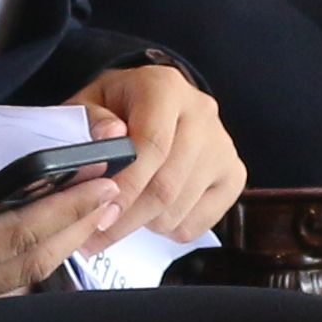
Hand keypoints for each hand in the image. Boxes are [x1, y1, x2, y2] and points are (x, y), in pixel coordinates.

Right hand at [0, 101, 133, 300]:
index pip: (14, 236)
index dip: (63, 213)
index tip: (104, 187)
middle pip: (28, 261)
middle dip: (76, 228)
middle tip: (116, 195)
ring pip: (16, 279)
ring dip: (57, 245)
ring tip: (89, 217)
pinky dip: (27, 260)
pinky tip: (36, 243)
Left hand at [77, 61, 244, 244]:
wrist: (148, 105)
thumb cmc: (114, 109)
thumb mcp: (87, 105)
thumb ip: (89, 120)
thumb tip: (109, 137)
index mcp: (164, 87)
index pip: (152, 144)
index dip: (126, 184)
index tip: (101, 213)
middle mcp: (201, 112)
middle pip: (167, 184)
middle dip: (128, 217)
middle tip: (97, 234)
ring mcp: (222, 145)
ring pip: (180, 208)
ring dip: (144, 224)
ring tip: (122, 215)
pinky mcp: (234, 174)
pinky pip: (200, 222)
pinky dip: (169, 228)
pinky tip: (152, 211)